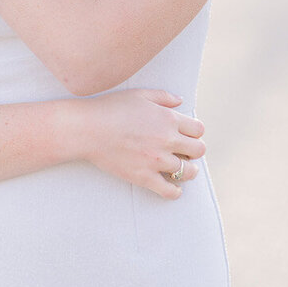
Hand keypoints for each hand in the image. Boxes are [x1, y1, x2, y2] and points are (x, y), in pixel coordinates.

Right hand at [72, 87, 205, 198]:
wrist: (89, 129)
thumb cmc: (112, 108)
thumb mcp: (140, 95)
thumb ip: (164, 97)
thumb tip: (181, 102)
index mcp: (168, 118)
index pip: (198, 129)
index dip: (195, 132)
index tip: (188, 135)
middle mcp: (167, 140)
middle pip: (198, 150)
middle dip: (194, 150)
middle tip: (186, 151)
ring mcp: (156, 161)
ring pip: (188, 172)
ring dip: (188, 170)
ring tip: (183, 169)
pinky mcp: (144, 177)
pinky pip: (169, 191)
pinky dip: (175, 191)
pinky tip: (174, 188)